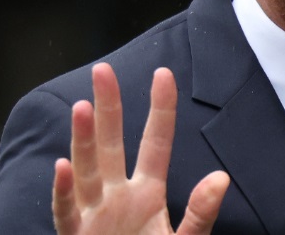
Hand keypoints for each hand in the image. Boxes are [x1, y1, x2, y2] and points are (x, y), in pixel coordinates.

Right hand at [52, 63, 229, 233]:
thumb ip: (200, 213)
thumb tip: (221, 178)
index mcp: (147, 193)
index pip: (155, 142)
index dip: (160, 108)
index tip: (164, 72)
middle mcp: (116, 196)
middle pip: (112, 144)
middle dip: (109, 108)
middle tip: (103, 69)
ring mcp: (94, 216)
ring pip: (87, 170)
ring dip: (84, 140)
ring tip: (84, 106)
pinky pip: (67, 213)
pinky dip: (65, 192)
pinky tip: (63, 166)